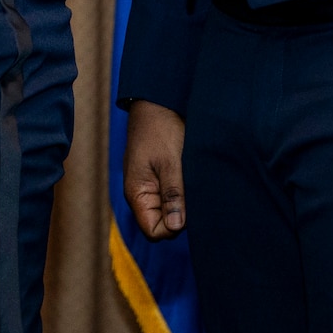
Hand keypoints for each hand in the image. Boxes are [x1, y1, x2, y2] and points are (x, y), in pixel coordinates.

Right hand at [123, 100, 187, 240]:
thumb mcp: (170, 162)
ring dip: (183, 202)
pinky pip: (171, 196)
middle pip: (162, 223)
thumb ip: (173, 194)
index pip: (154, 231)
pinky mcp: (159, 176)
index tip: (189, 209)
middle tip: (195, 195)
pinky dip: (183, 192)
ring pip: (169, 209)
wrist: (157, 101)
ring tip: (194, 184)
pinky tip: (192, 180)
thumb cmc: (160, 128)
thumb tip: (175, 227)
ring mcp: (150, 185)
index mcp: (137, 192)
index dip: (173, 227)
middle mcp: (141, 193)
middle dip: (180, 215)